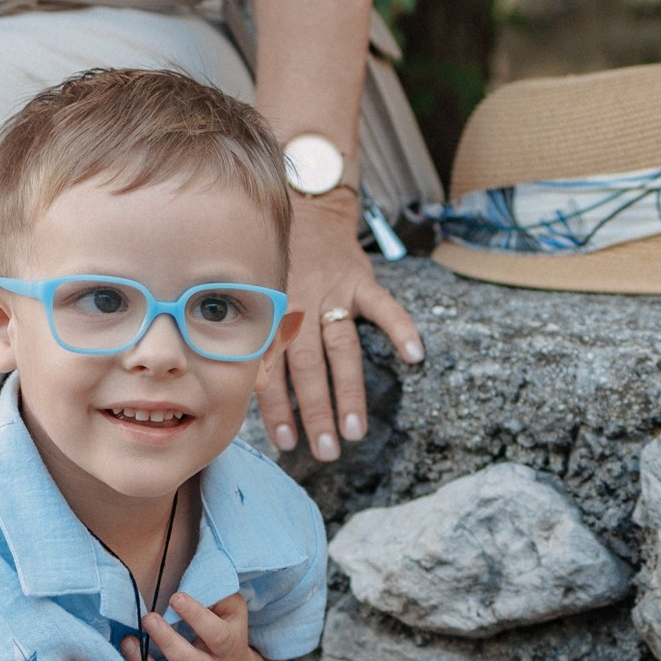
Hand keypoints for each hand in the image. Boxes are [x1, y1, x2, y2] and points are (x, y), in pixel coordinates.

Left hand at [138, 590, 266, 660]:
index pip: (216, 634)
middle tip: (148, 618)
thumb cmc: (227, 626)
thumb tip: (193, 582)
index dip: (197, 616)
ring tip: (127, 642)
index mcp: (228, 645)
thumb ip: (216, 593)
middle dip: (167, 642)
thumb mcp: (231, 606)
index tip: (176, 597)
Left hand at [260, 192, 423, 463]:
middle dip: (315, 412)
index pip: (272, 369)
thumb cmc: (276, 266)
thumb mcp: (255, 296)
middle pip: (308, 367)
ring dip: (349, 391)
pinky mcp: (362, 279)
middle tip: (326, 450)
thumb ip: (258, 339)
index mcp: (270, 316)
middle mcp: (299, 307)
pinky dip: (400, 328)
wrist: (305, 210)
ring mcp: (333, 293)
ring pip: (341, 348)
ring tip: (356, 429)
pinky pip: (384, 305)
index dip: (277, 408)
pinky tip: (414, 356)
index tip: (286, 443)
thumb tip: (246, 397)